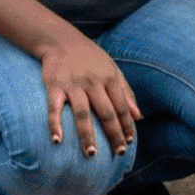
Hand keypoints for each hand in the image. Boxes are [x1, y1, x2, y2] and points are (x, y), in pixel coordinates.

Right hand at [39, 36, 141, 157]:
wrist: (62, 40)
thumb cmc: (91, 58)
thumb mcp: (113, 70)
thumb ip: (126, 92)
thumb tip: (139, 116)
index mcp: (109, 78)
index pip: (121, 106)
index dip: (126, 125)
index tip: (129, 142)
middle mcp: (93, 82)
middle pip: (106, 112)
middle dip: (113, 134)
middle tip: (118, 153)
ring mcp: (73, 85)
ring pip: (83, 113)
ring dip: (87, 135)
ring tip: (91, 154)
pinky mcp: (55, 86)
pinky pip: (55, 108)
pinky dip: (55, 124)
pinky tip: (57, 140)